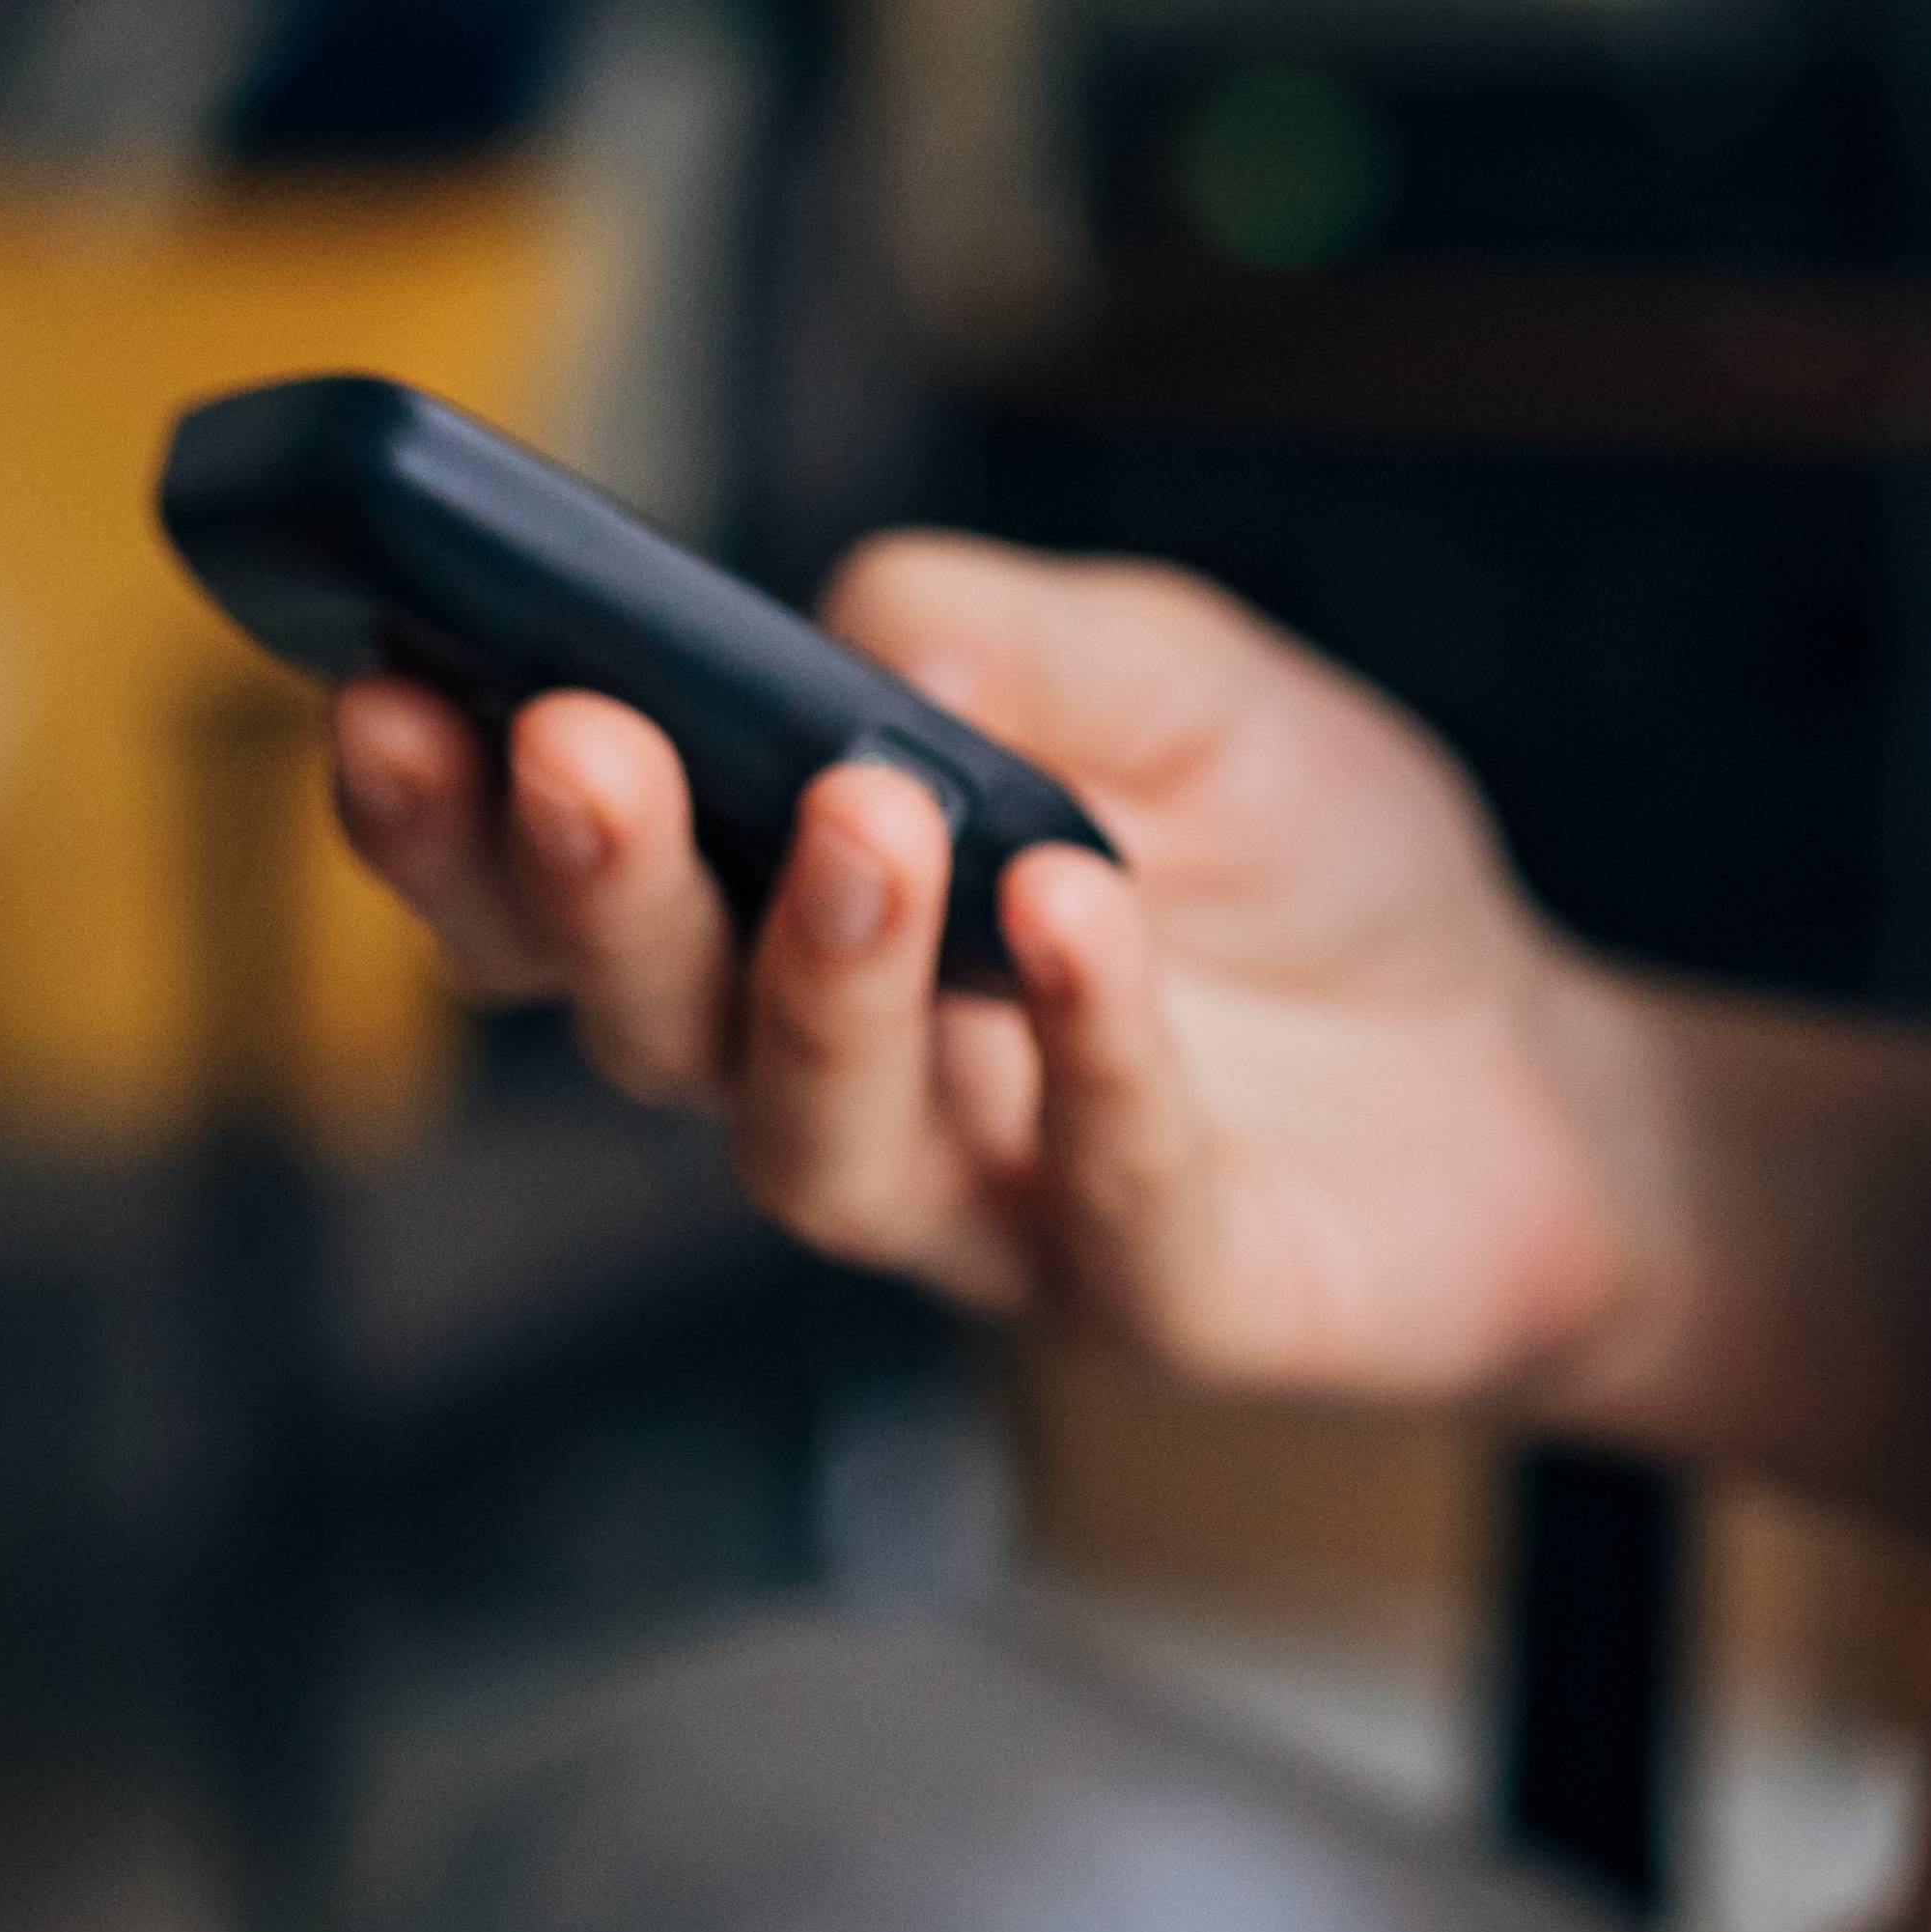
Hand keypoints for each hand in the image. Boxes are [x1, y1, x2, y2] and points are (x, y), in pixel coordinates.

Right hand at [324, 537, 1659, 1405]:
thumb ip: (1003, 633)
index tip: (382, 686)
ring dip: (812, 980)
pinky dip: (1088, 1053)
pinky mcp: (1161, 1298)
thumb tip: (860, 633)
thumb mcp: (1175, 675)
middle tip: (578, 748)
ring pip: (816, 1148)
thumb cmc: (1313, 876)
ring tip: (859, 818)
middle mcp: (850, 1085)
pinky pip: (1099, 1197)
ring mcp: (993, 1213)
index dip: (448, 817)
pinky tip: (1083, 920)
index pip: (558, 895)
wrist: (1548, 1074)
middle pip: (644, 1026)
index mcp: (791, 922)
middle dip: (589, 889)